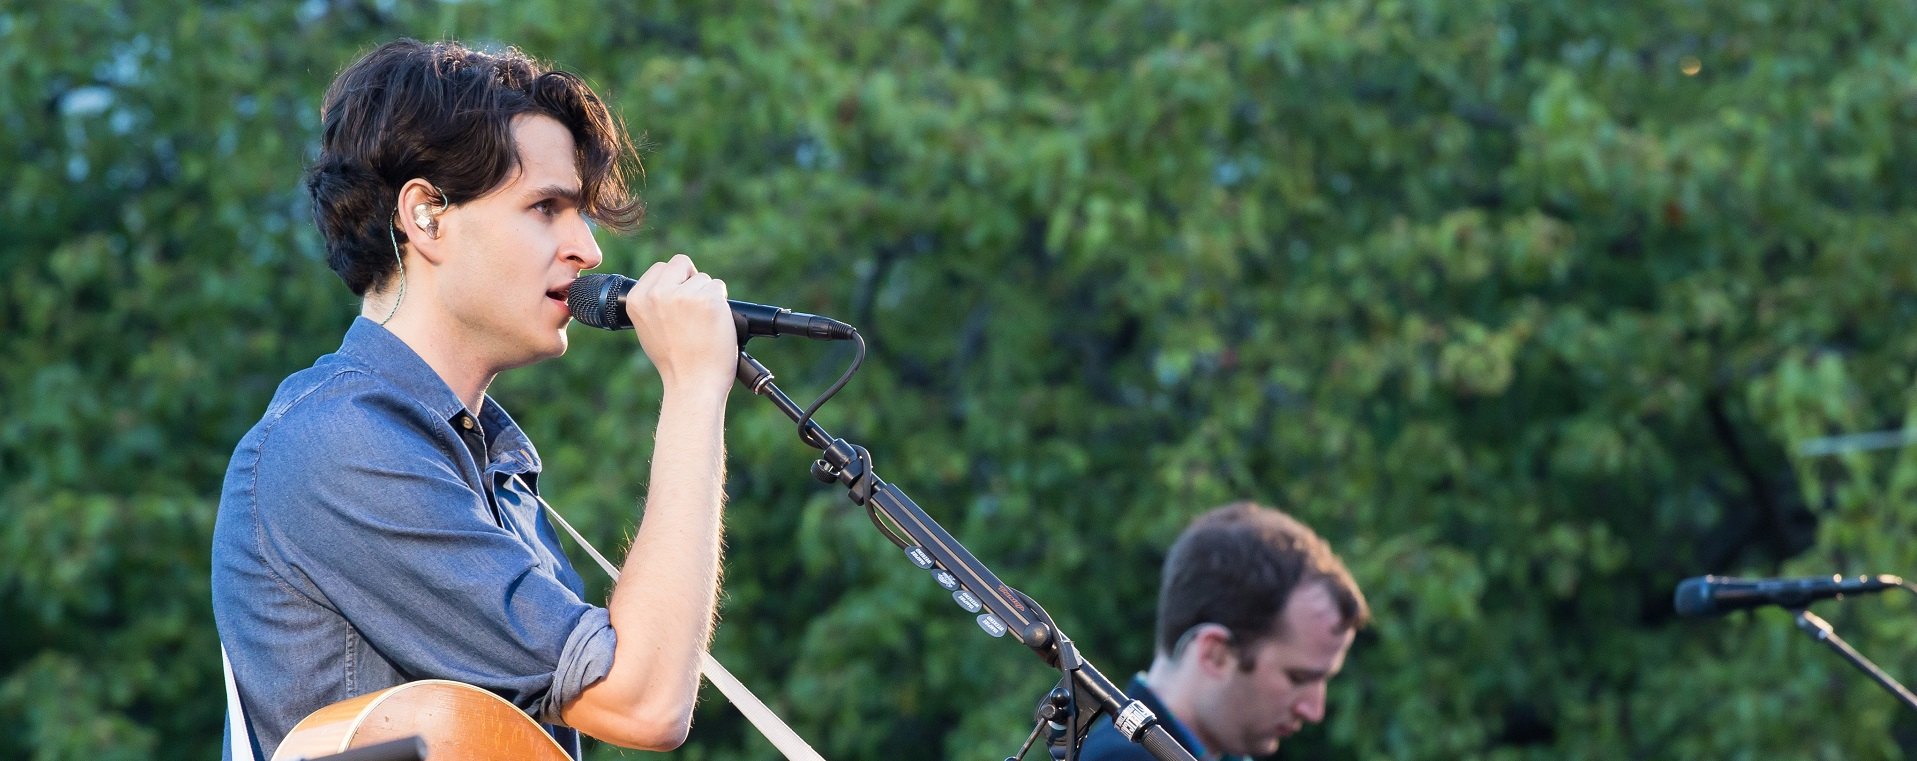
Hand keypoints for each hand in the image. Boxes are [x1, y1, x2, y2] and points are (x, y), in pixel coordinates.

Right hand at [623, 254, 736, 393]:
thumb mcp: (648, 328)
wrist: (692, 382)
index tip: (680, 298)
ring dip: (708, 296)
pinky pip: (719, 288)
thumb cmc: (674, 360)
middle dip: (691, 279)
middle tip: (696, 306)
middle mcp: (658, 294)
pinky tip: (713, 324)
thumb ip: (654, 302)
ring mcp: (683, 295)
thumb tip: (670, 282)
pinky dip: (722, 304)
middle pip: (681, 263)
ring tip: (702, 325)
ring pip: (704, 279)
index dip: (675, 281)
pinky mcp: (708, 300)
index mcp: (637, 299)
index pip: (661, 267)